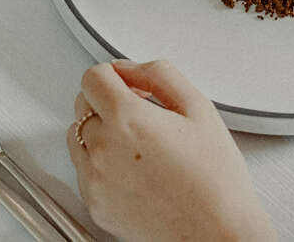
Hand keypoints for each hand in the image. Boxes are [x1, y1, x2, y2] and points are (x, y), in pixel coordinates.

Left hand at [67, 61, 275, 241]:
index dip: (113, 75)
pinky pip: (83, 171)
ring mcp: (95, 180)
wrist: (216, 234)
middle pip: (82, 104)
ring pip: (77, 137)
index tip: (126, 83)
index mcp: (127, 119)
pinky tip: (133, 170)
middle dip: (107, 101)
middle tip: (140, 113)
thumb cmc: (214, 180)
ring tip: (137, 145)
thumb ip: (159, 74)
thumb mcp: (198, 108)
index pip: (92, 77)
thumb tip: (130, 69)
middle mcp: (103, 149)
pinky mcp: (95, 205)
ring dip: (99, 132)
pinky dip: (99, 164)